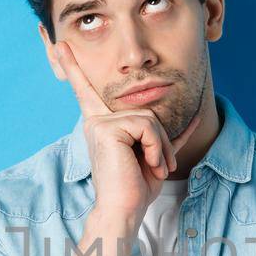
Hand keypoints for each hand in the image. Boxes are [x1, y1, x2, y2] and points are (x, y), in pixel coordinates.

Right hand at [41, 30, 201, 226]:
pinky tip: (148, 164)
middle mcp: (95, 120)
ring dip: (160, 147)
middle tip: (155, 166)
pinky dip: (156, 148)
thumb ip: (168, 134)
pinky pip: (146, 126)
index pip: (87, 91)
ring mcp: (98, 123)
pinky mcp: (106, 129)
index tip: (59, 44)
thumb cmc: (136, 187)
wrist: (124, 210)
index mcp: (101, 124)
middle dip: (160, 141)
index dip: (73, 67)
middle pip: (145, 112)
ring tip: (152, 167)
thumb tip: (195, 116)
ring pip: (149, 119)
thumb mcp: (155, 155)